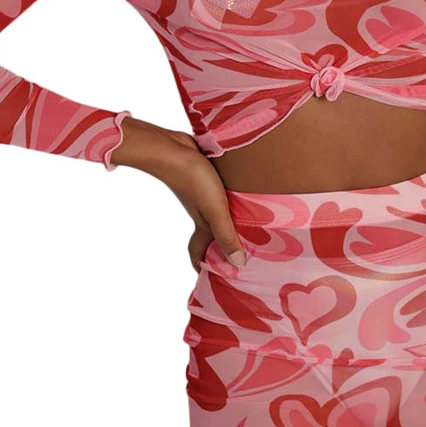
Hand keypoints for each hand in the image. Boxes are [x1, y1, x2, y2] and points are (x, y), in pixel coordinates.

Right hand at [122, 122, 247, 272]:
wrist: (174, 149)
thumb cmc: (193, 181)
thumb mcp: (215, 211)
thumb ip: (226, 235)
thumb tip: (238, 265)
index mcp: (201, 225)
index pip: (198, 253)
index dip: (204, 266)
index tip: (217, 278)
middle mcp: (201, 213)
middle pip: (210, 235)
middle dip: (222, 244)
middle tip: (244, 251)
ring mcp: (202, 196)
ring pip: (216, 214)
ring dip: (229, 220)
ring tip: (251, 225)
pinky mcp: (206, 178)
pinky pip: (219, 194)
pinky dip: (229, 199)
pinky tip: (244, 194)